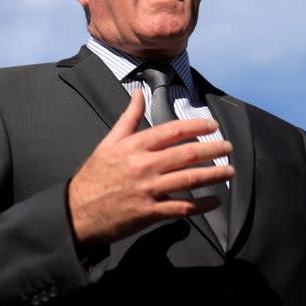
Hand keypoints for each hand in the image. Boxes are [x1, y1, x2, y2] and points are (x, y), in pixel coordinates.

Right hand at [67, 89, 234, 245]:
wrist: (76, 211)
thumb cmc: (93, 176)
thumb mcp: (108, 142)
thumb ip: (128, 117)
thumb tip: (138, 93)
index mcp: (134, 146)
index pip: (172, 131)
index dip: (196, 127)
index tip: (212, 126)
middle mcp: (144, 165)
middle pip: (187, 154)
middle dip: (212, 149)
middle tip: (228, 147)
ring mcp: (148, 189)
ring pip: (189, 179)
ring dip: (213, 175)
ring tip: (229, 171)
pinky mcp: (150, 212)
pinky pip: (182, 207)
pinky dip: (201, 205)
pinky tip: (214, 201)